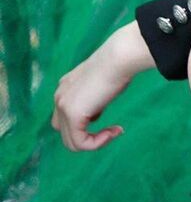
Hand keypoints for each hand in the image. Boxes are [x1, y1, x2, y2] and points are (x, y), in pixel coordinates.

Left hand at [51, 21, 154, 151]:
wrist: (119, 58)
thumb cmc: (118, 66)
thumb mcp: (101, 84)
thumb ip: (93, 98)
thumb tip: (94, 114)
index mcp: (65, 88)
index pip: (66, 119)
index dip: (87, 126)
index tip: (110, 122)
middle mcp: (59, 97)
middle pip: (65, 133)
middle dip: (88, 137)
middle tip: (112, 131)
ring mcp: (63, 106)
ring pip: (71, 142)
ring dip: (94, 143)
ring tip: (113, 132)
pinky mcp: (72, 115)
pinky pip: (80, 143)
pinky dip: (97, 143)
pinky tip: (114, 132)